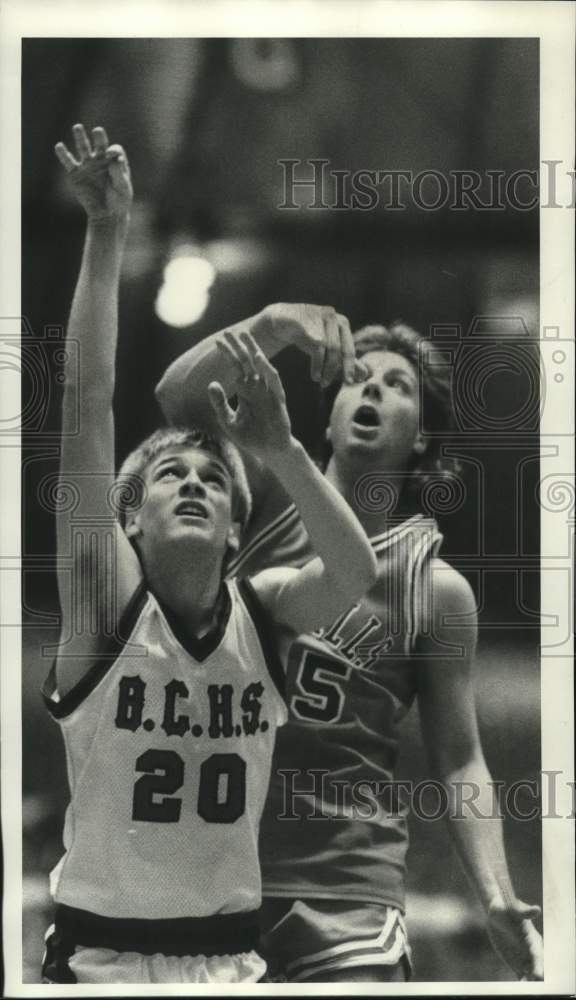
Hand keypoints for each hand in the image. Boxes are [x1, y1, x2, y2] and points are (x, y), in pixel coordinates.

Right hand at [55, 124, 132, 220]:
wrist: (106, 215)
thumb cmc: (119, 201)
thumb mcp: (123, 188)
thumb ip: (119, 174)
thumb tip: (113, 160)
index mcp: (115, 162)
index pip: (115, 150)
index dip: (113, 151)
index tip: (111, 156)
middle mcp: (101, 160)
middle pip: (100, 144)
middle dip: (99, 137)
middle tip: (98, 131)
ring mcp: (87, 165)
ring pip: (83, 148)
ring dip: (80, 137)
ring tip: (78, 127)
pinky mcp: (75, 174)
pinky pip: (68, 162)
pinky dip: (63, 154)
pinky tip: (59, 146)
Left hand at [208, 332, 292, 462]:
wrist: (269, 451)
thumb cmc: (250, 437)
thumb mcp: (228, 421)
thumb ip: (219, 403)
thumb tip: (211, 383)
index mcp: (245, 390)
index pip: (235, 367)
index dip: (227, 354)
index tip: (218, 341)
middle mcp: (257, 387)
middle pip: (247, 361)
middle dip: (238, 347)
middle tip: (229, 332)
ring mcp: (268, 391)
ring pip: (261, 366)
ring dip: (253, 351)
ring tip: (245, 337)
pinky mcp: (278, 399)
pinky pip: (273, 381)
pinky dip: (266, 369)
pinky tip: (259, 359)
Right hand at [257, 303, 366, 387]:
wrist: (280, 322)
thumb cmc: (306, 335)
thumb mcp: (326, 347)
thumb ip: (344, 359)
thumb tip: (365, 374)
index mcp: (342, 323)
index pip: (349, 347)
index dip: (351, 365)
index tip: (351, 381)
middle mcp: (333, 317)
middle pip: (341, 348)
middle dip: (341, 368)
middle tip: (341, 383)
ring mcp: (319, 316)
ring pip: (329, 348)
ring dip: (327, 369)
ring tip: (322, 382)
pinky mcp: (306, 321)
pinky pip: (316, 345)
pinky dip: (317, 364)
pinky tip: (315, 375)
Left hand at [486, 897, 542, 979]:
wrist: (496, 913)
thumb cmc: (506, 908)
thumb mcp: (513, 909)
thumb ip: (524, 912)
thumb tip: (537, 909)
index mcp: (533, 939)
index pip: (537, 954)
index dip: (538, 965)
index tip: (538, 975)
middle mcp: (531, 951)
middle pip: (537, 967)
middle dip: (536, 977)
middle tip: (529, 984)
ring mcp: (524, 957)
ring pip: (530, 974)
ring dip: (529, 982)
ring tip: (522, 987)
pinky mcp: (516, 962)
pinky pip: (521, 975)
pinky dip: (522, 982)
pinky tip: (519, 988)